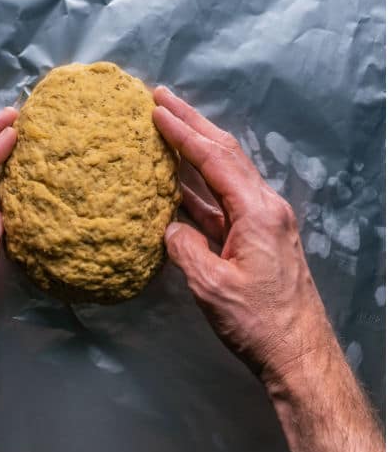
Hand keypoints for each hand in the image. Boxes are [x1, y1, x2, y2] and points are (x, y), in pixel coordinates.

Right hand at [152, 87, 334, 387]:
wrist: (297, 354)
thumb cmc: (256, 322)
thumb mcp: (211, 285)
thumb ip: (184, 248)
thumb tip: (170, 228)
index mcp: (257, 212)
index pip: (214, 160)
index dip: (183, 133)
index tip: (155, 110)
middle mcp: (265, 208)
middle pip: (225, 153)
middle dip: (192, 123)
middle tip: (161, 98)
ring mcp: (264, 222)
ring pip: (225, 173)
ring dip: (195, 148)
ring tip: (166, 127)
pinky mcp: (258, 239)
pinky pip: (223, 200)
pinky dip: (198, 183)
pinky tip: (176, 180)